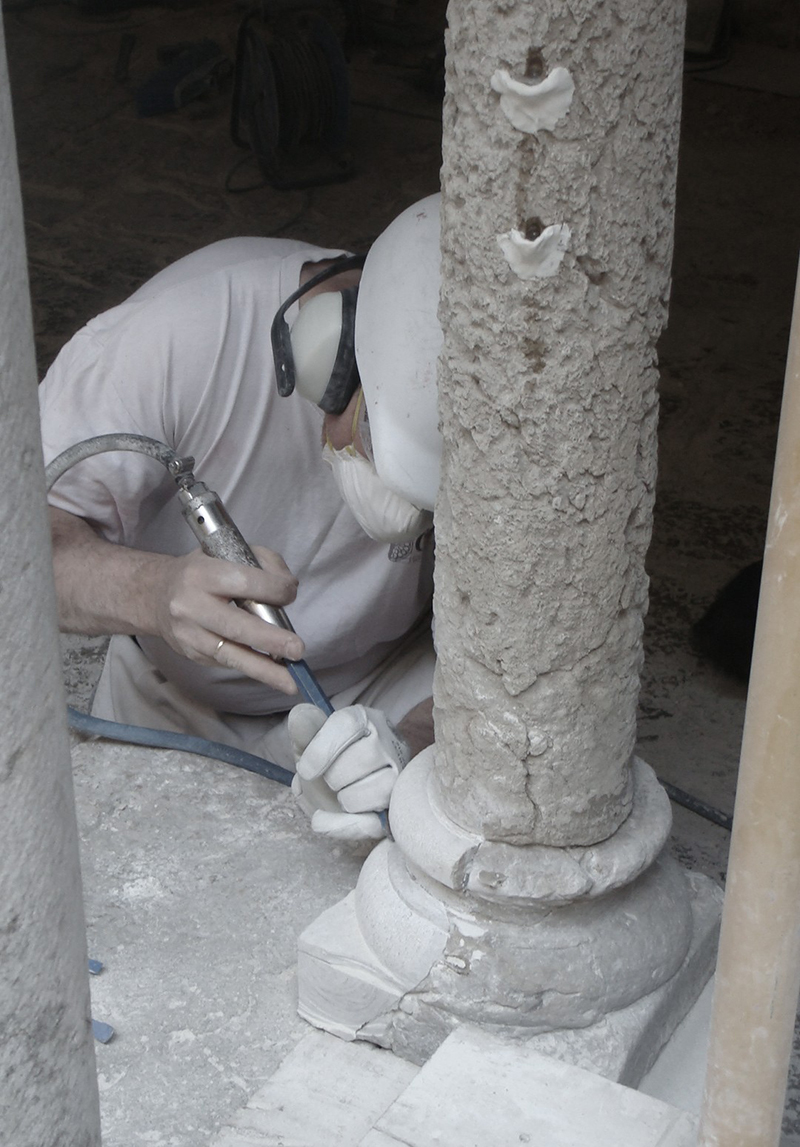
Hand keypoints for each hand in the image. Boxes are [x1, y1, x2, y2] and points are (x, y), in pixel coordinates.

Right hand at [153, 545, 303, 693]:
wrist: (155, 595)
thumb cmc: (201, 572)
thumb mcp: (225, 553)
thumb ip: (261, 562)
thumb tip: (288, 587)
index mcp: (201, 573)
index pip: (244, 582)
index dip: (274, 589)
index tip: (291, 593)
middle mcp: (191, 605)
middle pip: (236, 626)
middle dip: (270, 640)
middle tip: (297, 650)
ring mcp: (189, 634)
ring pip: (231, 655)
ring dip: (265, 670)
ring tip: (291, 682)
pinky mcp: (192, 654)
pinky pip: (227, 662)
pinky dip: (253, 668)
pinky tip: (274, 675)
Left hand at [289, 704, 411, 841]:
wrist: (345, 786)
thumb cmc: (329, 761)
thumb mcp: (311, 743)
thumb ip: (305, 731)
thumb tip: (300, 714)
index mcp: (364, 720)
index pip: (348, 725)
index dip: (321, 750)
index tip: (304, 768)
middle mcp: (388, 742)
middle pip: (361, 759)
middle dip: (334, 776)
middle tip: (329, 779)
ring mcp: (398, 775)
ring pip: (376, 790)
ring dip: (345, 799)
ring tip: (340, 795)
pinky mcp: (394, 808)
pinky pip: (374, 823)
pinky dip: (343, 826)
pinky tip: (323, 821)